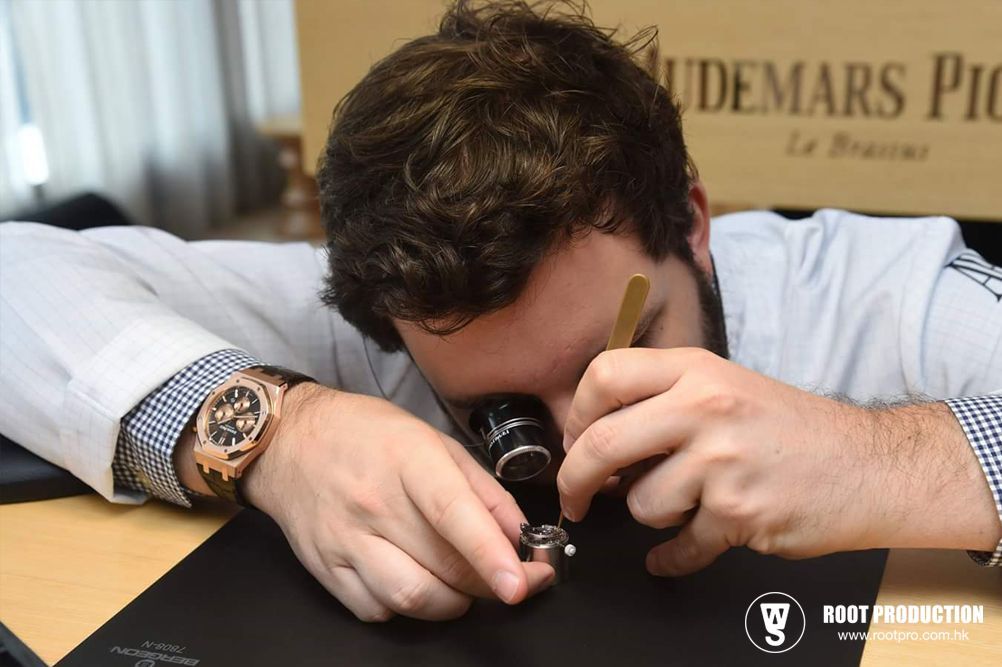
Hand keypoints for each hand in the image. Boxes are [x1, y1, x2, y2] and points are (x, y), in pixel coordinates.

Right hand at [243, 384, 554, 620]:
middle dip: (490, 583)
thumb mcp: (434, 440)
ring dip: (452, 603)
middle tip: (513, 580)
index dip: (491, 554)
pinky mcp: (325, 569)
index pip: (452, 514)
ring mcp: (345, 540)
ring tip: (464, 584)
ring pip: (411, 597)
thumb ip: (483, 490)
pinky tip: (416, 581)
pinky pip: (376, 610)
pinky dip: (407, 608)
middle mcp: (373, 502)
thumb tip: (521, 535)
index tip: (523, 581)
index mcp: (408, 460)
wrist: (287, 442)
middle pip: (442, 564)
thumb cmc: (366, 434)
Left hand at [558, 348, 1001, 575]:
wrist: (869, 466)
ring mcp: (722, 462)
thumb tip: (596, 435)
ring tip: (684, 505)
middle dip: (575, 479)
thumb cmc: (793, 429)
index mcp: (697, 370)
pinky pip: (679, 546)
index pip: (605, 374)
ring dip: (652, 515)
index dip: (576, 413)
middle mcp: (705, 408)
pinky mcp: (739, 513)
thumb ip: (664, 400)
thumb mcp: (727, 386)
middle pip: (601, 443)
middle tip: (576, 497)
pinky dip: (672, 558)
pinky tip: (674, 553)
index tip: (574, 440)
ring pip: (641, 503)